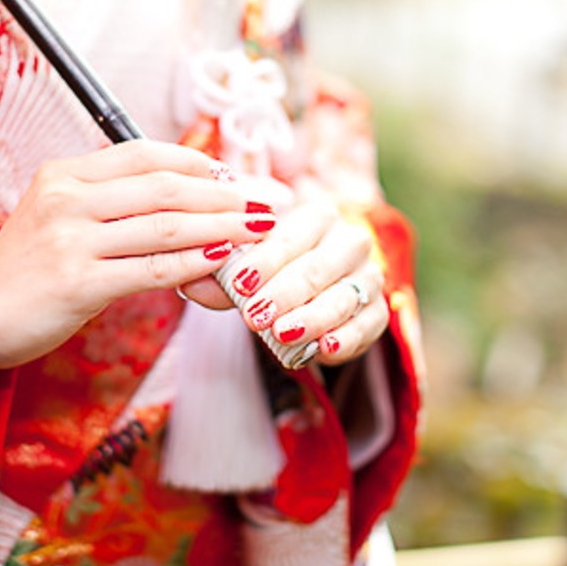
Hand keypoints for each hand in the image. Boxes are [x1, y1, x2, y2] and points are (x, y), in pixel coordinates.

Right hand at [0, 140, 274, 368]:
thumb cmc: (27, 268)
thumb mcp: (60, 217)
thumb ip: (112, 203)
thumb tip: (187, 201)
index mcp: (64, 173)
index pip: (145, 153)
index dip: (200, 162)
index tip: (237, 175)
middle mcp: (67, 199)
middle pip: (165, 185)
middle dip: (226, 192)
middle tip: (268, 201)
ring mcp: (71, 240)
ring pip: (165, 225)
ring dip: (222, 225)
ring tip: (259, 228)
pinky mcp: (77, 283)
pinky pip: (151, 269)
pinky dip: (193, 263)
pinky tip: (222, 259)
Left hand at [181, 199, 387, 364]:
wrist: (316, 289)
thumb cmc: (275, 272)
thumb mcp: (245, 270)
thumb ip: (221, 277)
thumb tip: (188, 283)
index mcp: (317, 217)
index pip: (290, 237)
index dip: (264, 261)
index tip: (239, 283)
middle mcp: (349, 241)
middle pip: (317, 267)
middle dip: (284, 293)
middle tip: (254, 316)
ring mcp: (369, 276)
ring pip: (343, 297)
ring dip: (312, 317)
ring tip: (283, 333)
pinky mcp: (378, 311)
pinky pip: (367, 325)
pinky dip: (347, 338)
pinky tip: (324, 348)